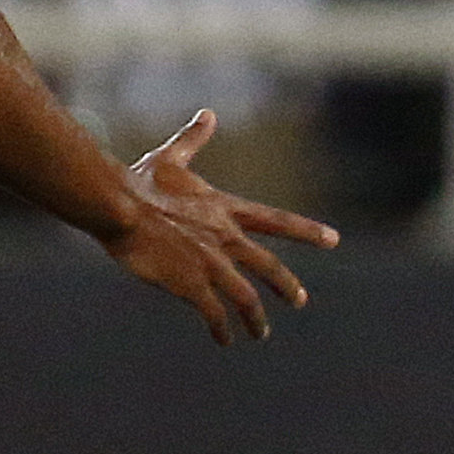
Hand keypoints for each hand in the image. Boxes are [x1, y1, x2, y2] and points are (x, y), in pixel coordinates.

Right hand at [100, 110, 337, 345]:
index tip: (334, 239)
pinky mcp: (193, 285)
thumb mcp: (170, 158)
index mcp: (222, 208)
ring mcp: (211, 264)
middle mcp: (225, 238)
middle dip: (287, 286)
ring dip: (256, 319)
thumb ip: (192, 140)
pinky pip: (216, 315)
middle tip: (300, 300)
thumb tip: (208, 114)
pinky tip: (223, 339)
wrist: (119, 205)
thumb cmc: (140, 181)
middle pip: (268, 267)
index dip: (306, 230)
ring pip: (247, 299)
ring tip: (260, 333)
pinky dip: (223, 330)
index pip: (274, 220)